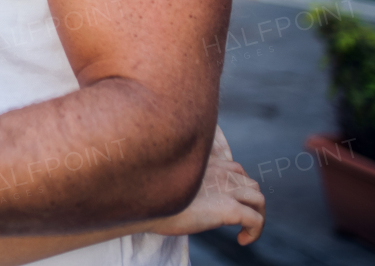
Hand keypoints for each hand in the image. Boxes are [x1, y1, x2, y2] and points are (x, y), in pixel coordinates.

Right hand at [147, 128, 263, 244]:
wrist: (144, 203)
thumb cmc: (150, 195)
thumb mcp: (171, 181)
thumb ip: (188, 181)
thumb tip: (189, 195)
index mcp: (205, 162)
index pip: (235, 168)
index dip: (238, 185)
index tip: (230, 200)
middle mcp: (218, 172)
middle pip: (251, 183)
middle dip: (249, 201)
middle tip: (238, 218)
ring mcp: (226, 189)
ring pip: (259, 199)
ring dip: (257, 215)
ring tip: (244, 230)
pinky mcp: (229, 208)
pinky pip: (256, 220)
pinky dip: (255, 231)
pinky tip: (242, 240)